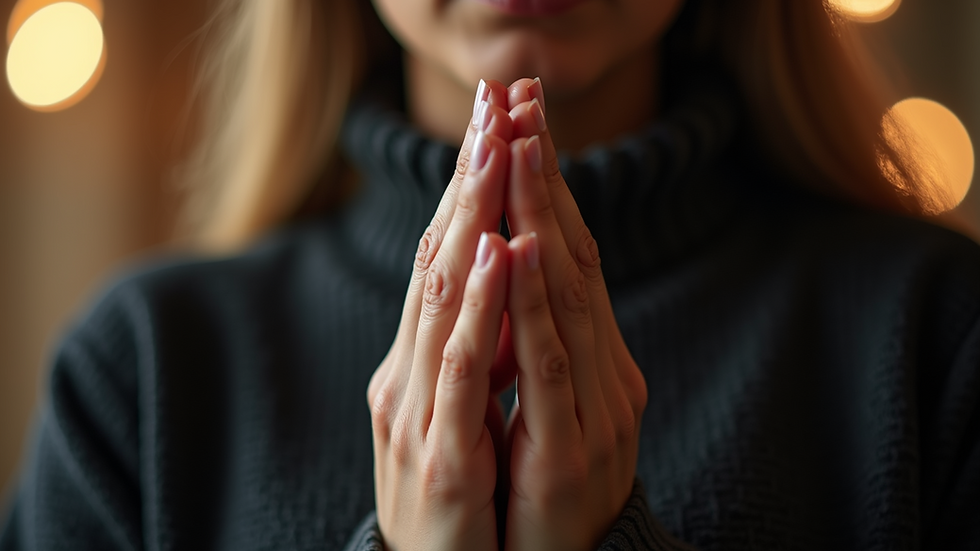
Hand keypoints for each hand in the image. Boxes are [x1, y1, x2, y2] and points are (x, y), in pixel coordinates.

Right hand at [366, 79, 516, 550]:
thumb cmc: (459, 495)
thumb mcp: (466, 410)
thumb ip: (478, 351)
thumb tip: (506, 287)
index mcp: (420, 361)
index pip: (444, 259)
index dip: (467, 189)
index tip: (494, 123)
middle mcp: (409, 373)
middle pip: (438, 260)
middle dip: (467, 180)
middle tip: (490, 106)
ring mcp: (418, 410)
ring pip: (443, 299)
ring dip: (471, 219)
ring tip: (492, 152)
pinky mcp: (438, 453)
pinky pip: (462, 368)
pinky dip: (480, 306)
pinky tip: (496, 254)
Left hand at [501, 79, 648, 550]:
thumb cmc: (543, 490)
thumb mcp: (543, 407)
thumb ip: (539, 346)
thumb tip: (515, 279)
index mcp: (592, 359)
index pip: (567, 256)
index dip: (547, 187)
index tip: (522, 121)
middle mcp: (602, 372)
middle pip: (571, 258)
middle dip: (545, 179)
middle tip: (524, 104)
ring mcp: (592, 408)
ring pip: (564, 297)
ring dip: (540, 218)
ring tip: (522, 150)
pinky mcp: (568, 448)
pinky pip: (546, 364)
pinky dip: (532, 303)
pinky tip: (520, 249)